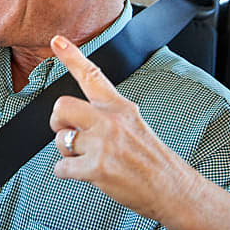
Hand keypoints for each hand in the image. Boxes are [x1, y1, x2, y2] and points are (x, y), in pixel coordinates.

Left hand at [49, 34, 203, 220]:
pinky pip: (61, 167)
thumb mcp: (134, 124)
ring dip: (67, 153)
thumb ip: (106, 116)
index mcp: (120, 107)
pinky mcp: (97, 168)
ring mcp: (103, 144)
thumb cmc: (151, 160)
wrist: (172, 189)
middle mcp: (110, 121)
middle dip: (57, 121)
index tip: (56, 40)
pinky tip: (85, 175)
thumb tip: (76, 118)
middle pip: (62, 106)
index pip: (92, 75)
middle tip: (66, 132)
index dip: (71, 56)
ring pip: (60, 140)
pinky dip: (66, 173)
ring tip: (87, 159)